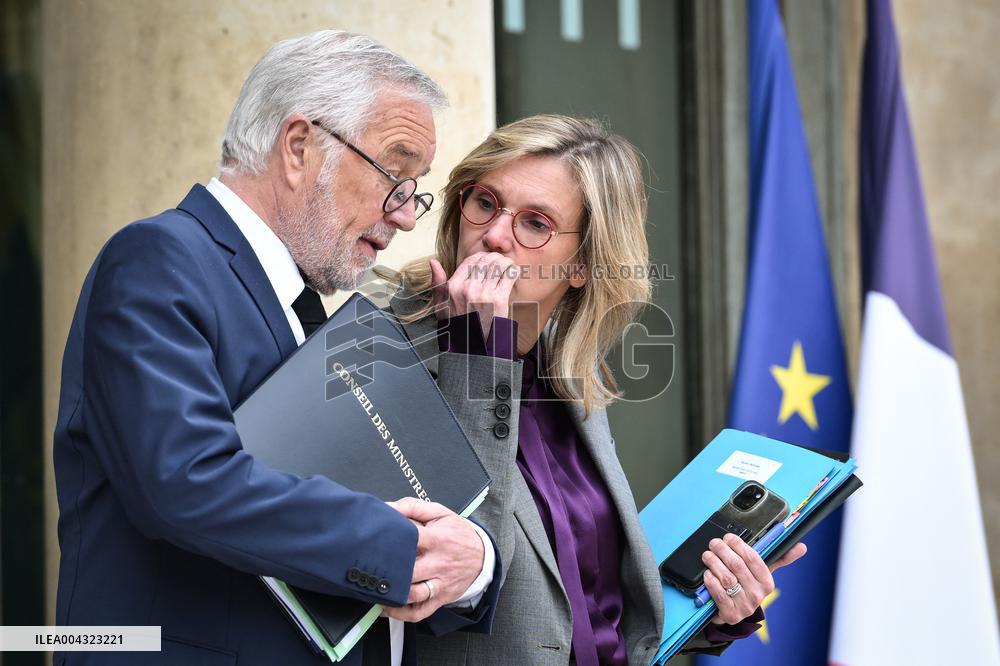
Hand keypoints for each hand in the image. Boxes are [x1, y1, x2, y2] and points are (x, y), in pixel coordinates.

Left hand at [382, 497, 484, 621]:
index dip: (390, 542)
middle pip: (409, 571)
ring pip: (413, 594)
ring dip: (392, 595)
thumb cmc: (457, 533)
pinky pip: (420, 612)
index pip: (411, 540)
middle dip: (387, 571)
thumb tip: (387, 508)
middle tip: (366, 569)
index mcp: (437, 540)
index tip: (371, 543)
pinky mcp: (440, 598)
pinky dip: (401, 613)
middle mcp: (439, 563)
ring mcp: (440, 583)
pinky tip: (387, 607)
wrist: (483, 555)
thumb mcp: (439, 513)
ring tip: (373, 589)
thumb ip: (412, 507)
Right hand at [429, 253, 518, 337]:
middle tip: (501, 262)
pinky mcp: (498, 300)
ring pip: (499, 265)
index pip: (471, 260)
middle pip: (486, 260)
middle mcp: (467, 288)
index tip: (487, 260)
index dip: (482, 256)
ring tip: (508, 267)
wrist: (472, 348)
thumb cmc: (457, 326)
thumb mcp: (440, 305)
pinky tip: (513, 274)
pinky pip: (509, 276)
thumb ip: (437, 282)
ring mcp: (483, 294)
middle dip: (495, 257)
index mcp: (453, 287)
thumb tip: (433, 262)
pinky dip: (513, 271)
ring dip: (506, 263)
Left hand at [702, 533, 807, 624]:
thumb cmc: (747, 587)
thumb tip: (802, 547)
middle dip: (722, 550)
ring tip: (707, 555)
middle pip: (736, 566)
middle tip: (714, 543)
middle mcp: (757, 595)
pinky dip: (711, 581)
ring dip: (714, 563)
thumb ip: (779, 558)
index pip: (752, 558)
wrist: (734, 613)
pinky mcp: (731, 614)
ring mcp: (744, 606)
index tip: (728, 537)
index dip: (738, 545)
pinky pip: (718, 593)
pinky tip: (707, 573)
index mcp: (767, 582)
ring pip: (726, 578)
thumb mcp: (762, 574)